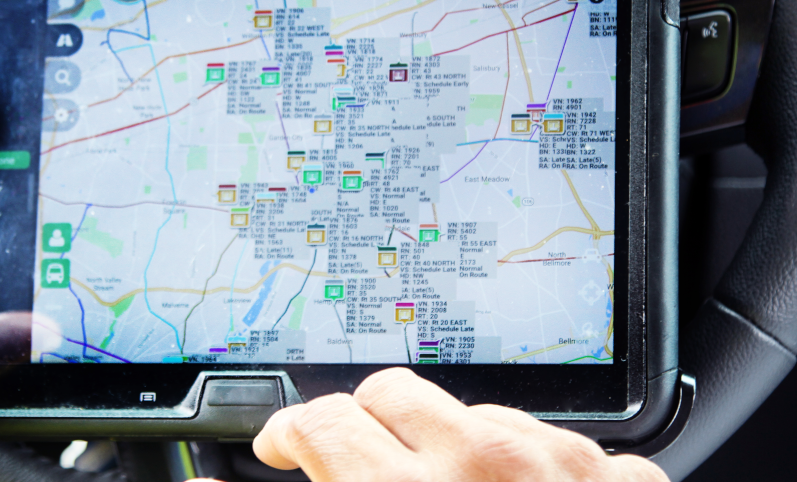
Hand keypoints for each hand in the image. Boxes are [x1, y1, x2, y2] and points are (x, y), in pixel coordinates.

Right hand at [251, 368, 666, 481]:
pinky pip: (559, 446)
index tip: (286, 447)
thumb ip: (325, 477)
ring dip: (457, 450)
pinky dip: (541, 474)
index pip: (324, 424)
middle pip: (393, 393)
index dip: (290, 434)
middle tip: (364, 469)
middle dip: (368, 427)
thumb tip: (240, 475)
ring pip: (477, 414)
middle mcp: (488, 466)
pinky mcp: (625, 477)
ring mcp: (565, 465)